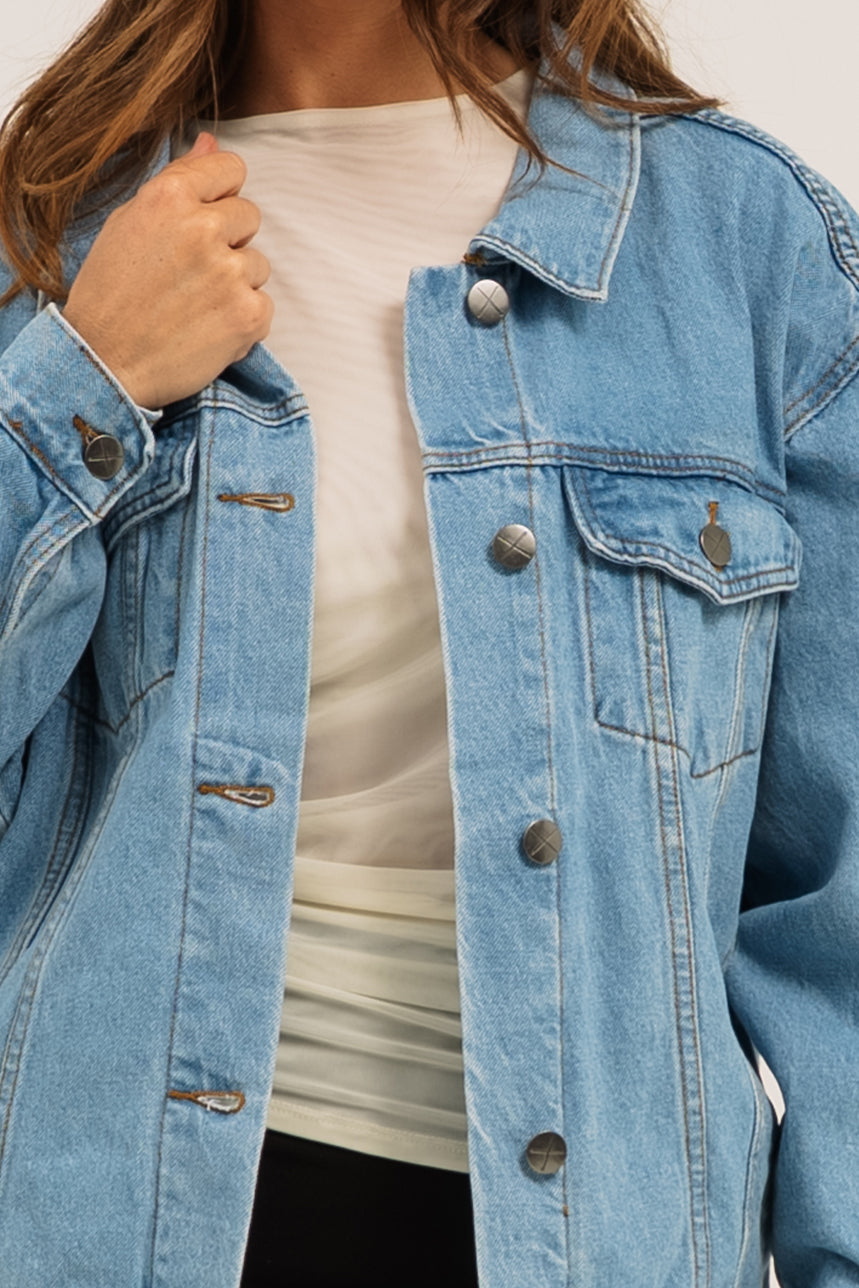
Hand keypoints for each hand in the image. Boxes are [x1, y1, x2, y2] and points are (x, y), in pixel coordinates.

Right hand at [62, 131, 271, 409]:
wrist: (104, 365)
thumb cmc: (110, 296)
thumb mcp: (130, 224)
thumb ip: (178, 181)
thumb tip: (211, 141)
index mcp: (168, 196)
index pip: (231, 169)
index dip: (221, 196)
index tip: (206, 219)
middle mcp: (202, 228)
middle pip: (249, 217)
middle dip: (228, 243)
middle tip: (189, 275)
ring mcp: (230, 273)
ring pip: (258, 264)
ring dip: (235, 284)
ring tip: (194, 306)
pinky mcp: (249, 315)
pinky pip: (264, 305)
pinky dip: (242, 320)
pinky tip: (207, 330)